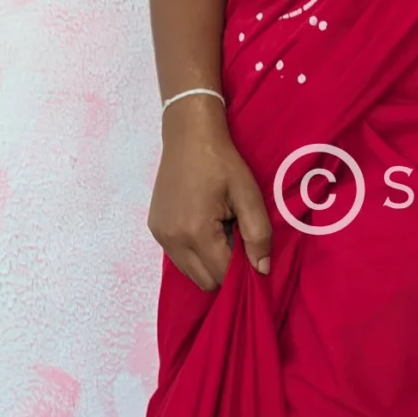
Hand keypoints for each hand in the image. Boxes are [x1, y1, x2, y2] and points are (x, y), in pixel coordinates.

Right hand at [147, 98, 272, 290]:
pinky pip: (179, 258)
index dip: (243, 271)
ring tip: (220, 231)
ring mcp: (160, 235)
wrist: (189, 134)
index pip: (223, 276)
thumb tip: (262, 271)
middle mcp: (172, 239)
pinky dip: (195, 253)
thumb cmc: (222, 161)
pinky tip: (204, 227)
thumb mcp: (248, 194)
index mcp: (196, 232)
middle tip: (236, 239)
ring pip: (191, 273)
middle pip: (205, 282)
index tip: (253, 253)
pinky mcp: (155, 229)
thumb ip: (258, 235)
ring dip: (209, 262)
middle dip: (225, 270)